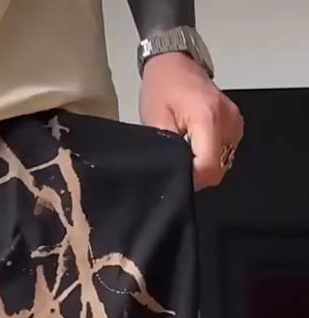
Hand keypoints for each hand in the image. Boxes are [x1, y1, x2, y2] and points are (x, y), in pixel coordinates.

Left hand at [140, 52, 243, 189]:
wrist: (174, 62)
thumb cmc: (162, 88)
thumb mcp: (156, 124)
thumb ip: (170, 155)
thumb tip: (178, 177)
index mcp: (208, 118)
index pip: (209, 169)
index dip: (192, 180)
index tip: (177, 175)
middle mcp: (228, 120)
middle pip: (217, 168)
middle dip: (196, 172)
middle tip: (177, 159)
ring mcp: (235, 121)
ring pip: (222, 162)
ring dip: (203, 162)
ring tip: (185, 147)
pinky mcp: (235, 122)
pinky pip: (225, 150)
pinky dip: (210, 152)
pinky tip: (195, 142)